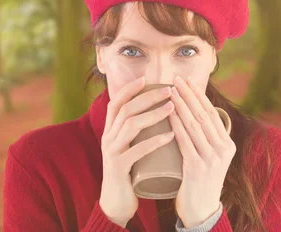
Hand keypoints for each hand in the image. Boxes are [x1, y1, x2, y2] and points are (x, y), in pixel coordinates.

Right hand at [99, 76, 176, 226]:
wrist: (116, 202)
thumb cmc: (129, 172)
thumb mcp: (129, 146)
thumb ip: (137, 132)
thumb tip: (156, 112)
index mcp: (110, 131)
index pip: (116, 103)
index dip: (129, 89)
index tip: (146, 79)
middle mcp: (108, 138)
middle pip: (125, 110)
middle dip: (148, 97)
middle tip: (169, 91)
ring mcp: (112, 152)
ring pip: (130, 125)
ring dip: (153, 114)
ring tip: (172, 108)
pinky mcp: (119, 168)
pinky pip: (136, 151)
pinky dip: (154, 141)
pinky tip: (170, 136)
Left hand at [169, 76, 235, 228]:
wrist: (200, 209)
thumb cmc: (198, 179)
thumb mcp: (208, 156)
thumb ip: (203, 137)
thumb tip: (190, 112)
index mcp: (227, 145)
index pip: (212, 113)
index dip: (199, 95)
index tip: (187, 80)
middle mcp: (223, 150)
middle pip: (204, 115)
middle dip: (189, 95)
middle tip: (175, 79)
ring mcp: (211, 160)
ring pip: (195, 126)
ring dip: (181, 105)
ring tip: (169, 91)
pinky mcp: (197, 169)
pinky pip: (185, 141)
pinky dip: (176, 125)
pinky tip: (168, 114)